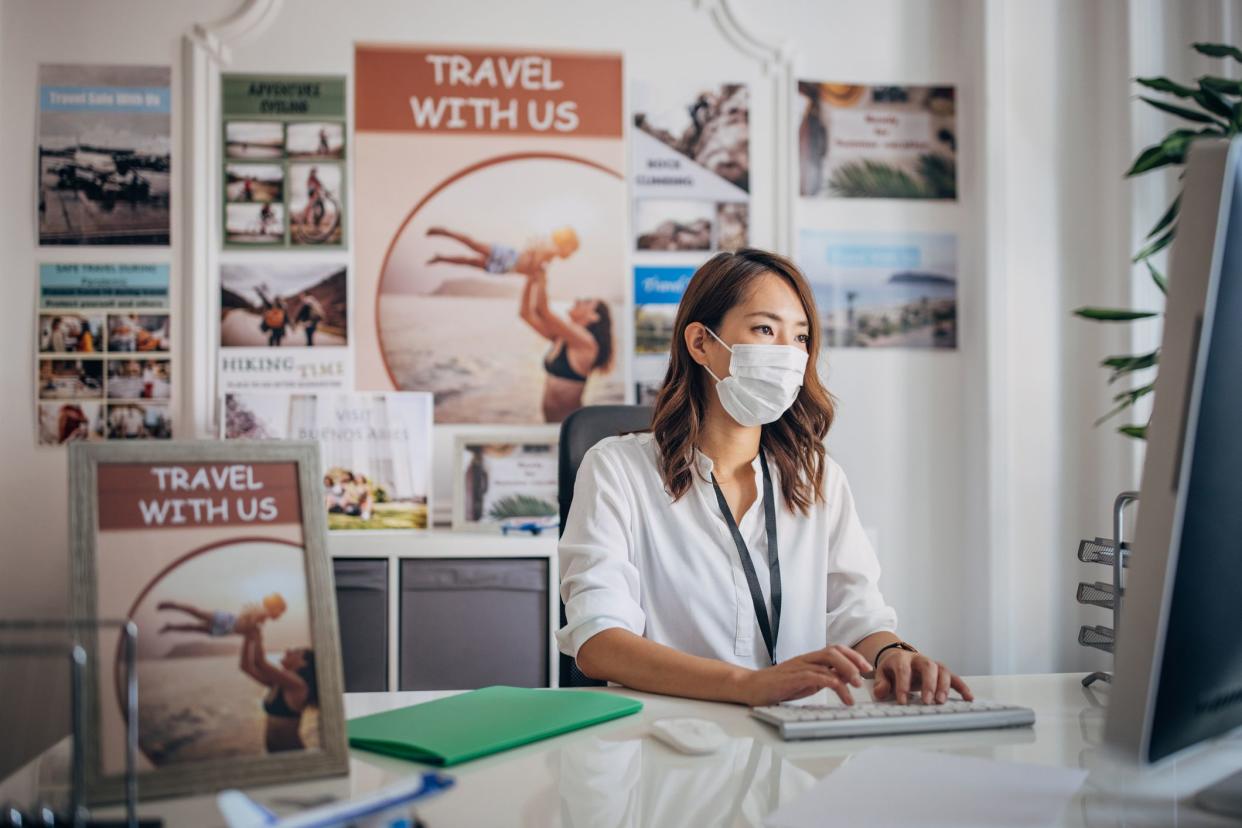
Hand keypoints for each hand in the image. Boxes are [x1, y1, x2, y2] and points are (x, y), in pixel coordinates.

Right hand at [735, 645, 872, 706]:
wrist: (752, 687)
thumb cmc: (778, 685)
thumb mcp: (806, 682)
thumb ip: (822, 678)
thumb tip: (844, 679)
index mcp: (809, 659)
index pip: (835, 649)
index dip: (852, 656)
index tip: (866, 667)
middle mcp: (806, 659)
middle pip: (833, 650)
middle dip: (853, 660)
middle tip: (865, 675)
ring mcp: (799, 667)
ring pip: (827, 661)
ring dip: (846, 672)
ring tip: (857, 686)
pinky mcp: (793, 677)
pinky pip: (816, 676)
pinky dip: (832, 682)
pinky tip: (841, 692)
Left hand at [872, 649, 972, 704]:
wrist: (899, 658)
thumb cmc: (892, 668)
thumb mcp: (882, 673)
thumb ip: (881, 683)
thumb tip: (881, 692)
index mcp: (902, 658)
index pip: (903, 669)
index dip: (903, 685)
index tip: (903, 701)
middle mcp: (919, 659)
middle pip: (928, 666)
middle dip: (929, 684)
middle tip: (927, 700)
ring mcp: (932, 665)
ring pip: (942, 670)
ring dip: (943, 686)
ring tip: (941, 702)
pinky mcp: (942, 672)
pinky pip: (954, 677)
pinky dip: (962, 687)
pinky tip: (968, 697)